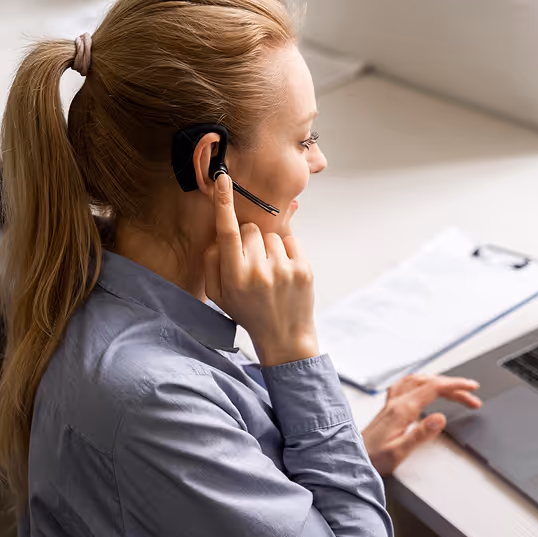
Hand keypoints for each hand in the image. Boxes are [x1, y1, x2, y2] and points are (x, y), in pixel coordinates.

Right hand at [203, 174, 317, 366]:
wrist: (285, 336)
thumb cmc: (248, 312)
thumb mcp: (219, 295)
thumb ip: (211, 263)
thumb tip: (220, 235)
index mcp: (234, 278)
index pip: (227, 232)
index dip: (223, 203)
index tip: (223, 178)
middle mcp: (259, 273)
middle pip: (250, 230)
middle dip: (249, 241)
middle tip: (252, 264)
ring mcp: (284, 271)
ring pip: (271, 235)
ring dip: (268, 248)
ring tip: (270, 273)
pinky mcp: (304, 269)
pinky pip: (290, 241)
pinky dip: (286, 252)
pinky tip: (283, 272)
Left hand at [362, 374, 481, 475]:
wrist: (353, 460)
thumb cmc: (373, 459)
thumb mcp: (399, 453)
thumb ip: (420, 435)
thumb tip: (440, 418)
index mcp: (402, 410)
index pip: (434, 388)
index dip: (456, 385)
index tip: (472, 388)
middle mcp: (396, 402)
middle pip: (430, 382)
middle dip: (454, 385)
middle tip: (471, 395)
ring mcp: (391, 403)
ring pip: (419, 380)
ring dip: (439, 381)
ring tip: (455, 388)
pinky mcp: (389, 408)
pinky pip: (407, 385)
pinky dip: (421, 381)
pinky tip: (423, 385)